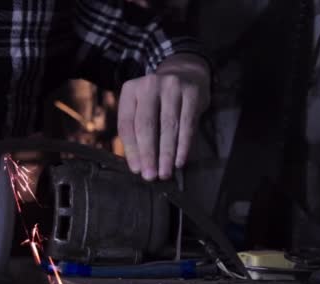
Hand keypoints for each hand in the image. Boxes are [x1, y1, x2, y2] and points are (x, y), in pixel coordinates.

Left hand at [117, 53, 210, 180]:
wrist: (186, 72)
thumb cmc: (159, 98)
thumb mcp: (141, 105)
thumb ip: (136, 129)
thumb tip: (138, 163)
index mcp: (130, 90)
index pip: (127, 124)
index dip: (131, 149)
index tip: (136, 169)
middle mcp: (149, 85)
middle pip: (146, 125)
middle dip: (148, 154)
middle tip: (150, 175)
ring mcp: (172, 86)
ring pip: (168, 126)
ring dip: (166, 154)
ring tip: (165, 172)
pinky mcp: (191, 92)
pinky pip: (187, 124)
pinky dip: (183, 146)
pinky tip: (180, 161)